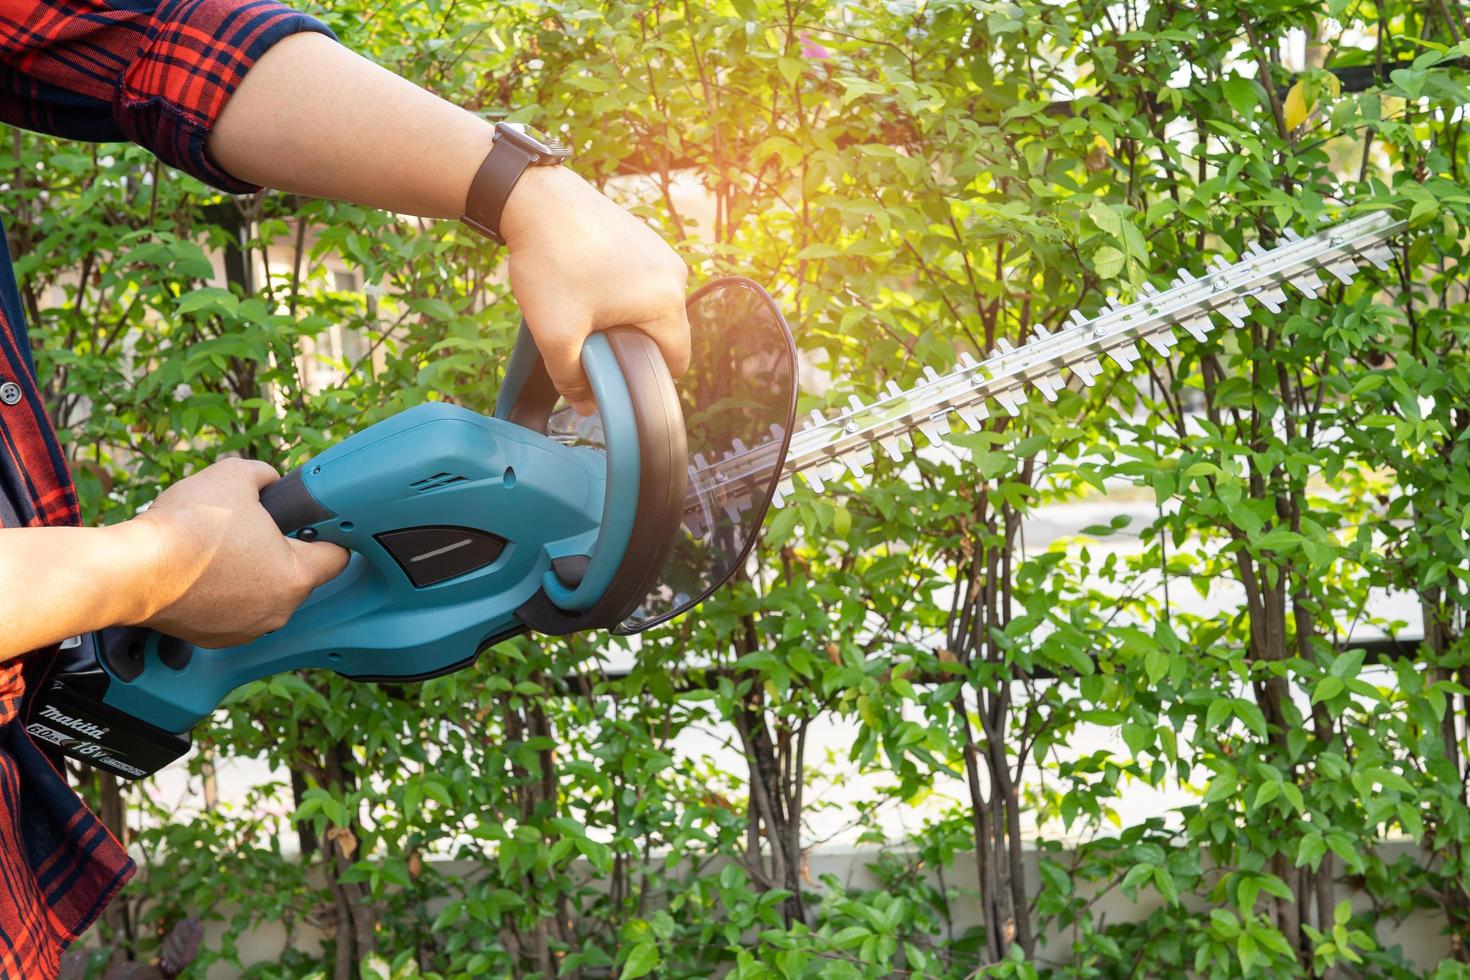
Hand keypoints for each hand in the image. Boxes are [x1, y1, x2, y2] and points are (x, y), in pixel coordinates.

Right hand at [127, 459, 349, 647]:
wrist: (133, 570)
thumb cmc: (187, 526)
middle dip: (282, 550)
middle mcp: (279, 610)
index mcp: (295, 576)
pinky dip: (226, 593)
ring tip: (223, 549)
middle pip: (298, 574)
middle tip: (253, 528)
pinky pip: (236, 610)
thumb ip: (264, 475)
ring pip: (266, 593)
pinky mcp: (217, 638)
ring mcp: (248, 629)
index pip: (336, 555)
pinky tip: (205, 572)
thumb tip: (269, 482)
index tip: (310, 522)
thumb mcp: (235, 475)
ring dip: (253, 573)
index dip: (327, 532)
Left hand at [501, 166, 689, 414]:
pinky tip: (583, 285)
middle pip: (664, 335)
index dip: (645, 379)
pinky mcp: (644, 238)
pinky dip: (619, 293)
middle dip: (630, 347)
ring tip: (582, 310)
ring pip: (651, 308)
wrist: (535, 198)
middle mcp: (675, 275)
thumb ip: (571, 379)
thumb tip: (585, 408)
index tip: (612, 376)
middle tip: (587, 342)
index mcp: (667, 301)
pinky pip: (641, 282)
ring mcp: (661, 252)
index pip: (676, 362)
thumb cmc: (550, 262)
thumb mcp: (556, 333)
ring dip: (623, 320)